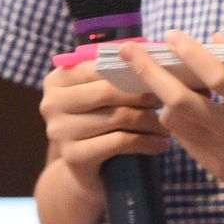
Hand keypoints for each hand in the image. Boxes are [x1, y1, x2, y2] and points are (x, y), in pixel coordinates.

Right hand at [38, 62, 165, 198]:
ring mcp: (59, 131)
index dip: (135, 70)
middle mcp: (51, 103)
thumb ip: (119, 73)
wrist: (89, 171)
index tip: (165, 75)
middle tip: (172, 101)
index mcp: (57, 80)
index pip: (100, 66)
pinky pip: (120, 141)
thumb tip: (154, 53)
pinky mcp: (73, 156)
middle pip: (109, 91)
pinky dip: (147, 142)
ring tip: (171, 125)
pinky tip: (163, 144)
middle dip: (145, 95)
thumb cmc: (104, 122)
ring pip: (119, 116)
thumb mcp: (107, 95)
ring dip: (152, 121)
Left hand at [120, 34, 223, 212]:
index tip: (172, 35)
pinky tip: (176, 107)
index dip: (191, 53)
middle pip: (181, 100)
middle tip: (130, 51)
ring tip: (154, 79)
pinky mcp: (222, 171)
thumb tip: (218, 41)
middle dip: (150, 73)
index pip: (217, 75)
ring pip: (176, 123)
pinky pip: (187, 141)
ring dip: (162, 98)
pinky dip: (178, 120)